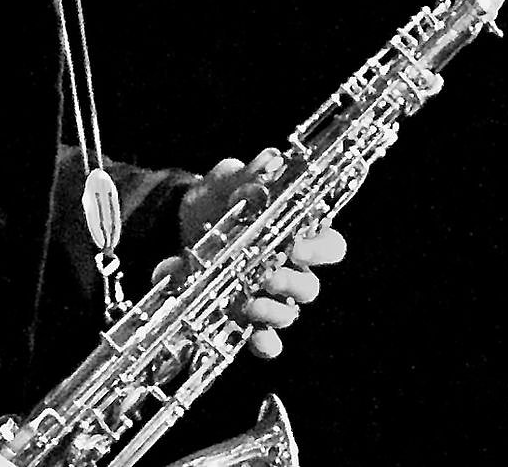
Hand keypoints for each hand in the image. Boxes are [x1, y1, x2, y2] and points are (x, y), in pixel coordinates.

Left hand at [170, 148, 346, 358]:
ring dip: (274, 312)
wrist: (177, 223)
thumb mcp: (228, 179)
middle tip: (270, 274)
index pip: (329, 246)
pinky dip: (264, 342)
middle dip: (294, 284)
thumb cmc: (217, 199)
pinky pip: (265, 339)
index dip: (322, 250)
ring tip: (250, 302)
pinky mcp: (243, 315)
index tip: (298, 246)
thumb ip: (248, 173)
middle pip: (311, 288)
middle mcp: (287, 268)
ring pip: (289, 314)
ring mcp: (266, 295)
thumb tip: (267, 165)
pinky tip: (255, 338)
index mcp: (294, 233)